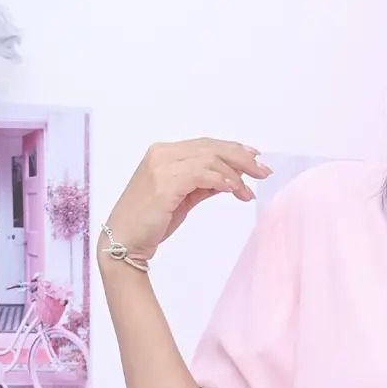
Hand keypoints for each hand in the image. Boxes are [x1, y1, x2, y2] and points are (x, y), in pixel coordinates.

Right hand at [99, 138, 270, 265]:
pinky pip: (203, 174)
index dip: (233, 149)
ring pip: (210, 159)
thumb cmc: (149, 223)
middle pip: (211, 147)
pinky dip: (223, 180)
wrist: (123, 242)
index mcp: (163, 153)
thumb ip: (202, 185)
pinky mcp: (165, 182)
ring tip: (249, 191)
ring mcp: (162, 166)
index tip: (255, 158)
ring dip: (235, 174)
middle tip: (264, 171)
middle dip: (241, 158)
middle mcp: (161, 153)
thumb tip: (230, 180)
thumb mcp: (181, 199)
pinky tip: (235, 191)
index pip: (205, 145)